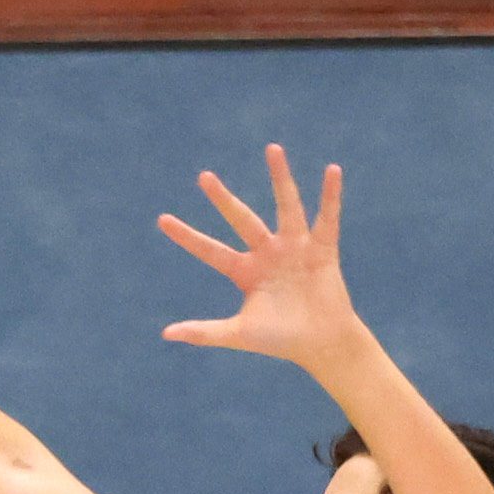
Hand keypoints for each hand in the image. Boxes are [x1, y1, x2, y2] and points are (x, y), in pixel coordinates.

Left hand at [159, 145, 360, 368]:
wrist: (321, 344)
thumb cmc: (279, 340)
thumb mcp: (239, 334)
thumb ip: (204, 332)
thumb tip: (166, 334)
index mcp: (244, 271)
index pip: (210, 250)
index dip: (187, 237)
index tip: (161, 220)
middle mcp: (267, 252)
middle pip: (241, 218)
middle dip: (223, 199)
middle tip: (203, 176)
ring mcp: (295, 248)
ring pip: (286, 206)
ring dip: (280, 178)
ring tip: (272, 148)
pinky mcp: (323, 249)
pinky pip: (327, 218)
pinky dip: (330, 196)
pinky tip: (332, 170)